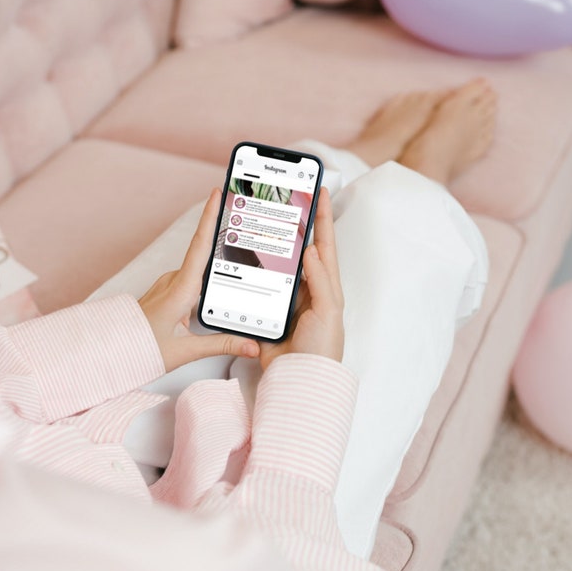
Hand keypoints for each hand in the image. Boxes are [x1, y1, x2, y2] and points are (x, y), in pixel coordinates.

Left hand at [139, 189, 259, 371]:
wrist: (110, 350)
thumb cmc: (140, 347)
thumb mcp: (186, 351)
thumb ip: (222, 345)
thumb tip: (253, 346)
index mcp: (179, 290)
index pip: (200, 246)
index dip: (210, 218)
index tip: (217, 193)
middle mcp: (172, 282)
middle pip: (205, 257)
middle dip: (225, 245)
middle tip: (240, 229)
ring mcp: (167, 285)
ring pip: (198, 273)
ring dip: (215, 276)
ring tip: (234, 279)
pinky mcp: (166, 292)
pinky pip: (190, 283)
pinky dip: (203, 287)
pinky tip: (211, 301)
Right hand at [259, 187, 344, 369]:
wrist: (299, 379)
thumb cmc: (321, 349)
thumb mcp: (328, 311)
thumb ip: (320, 280)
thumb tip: (311, 249)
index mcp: (325, 285)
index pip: (324, 243)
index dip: (322, 217)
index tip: (318, 191)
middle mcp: (305, 288)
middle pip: (298, 247)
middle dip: (295, 222)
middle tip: (287, 195)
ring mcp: (284, 298)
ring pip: (275, 263)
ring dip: (270, 242)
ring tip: (263, 216)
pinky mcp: (266, 311)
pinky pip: (256, 284)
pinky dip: (251, 269)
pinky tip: (243, 254)